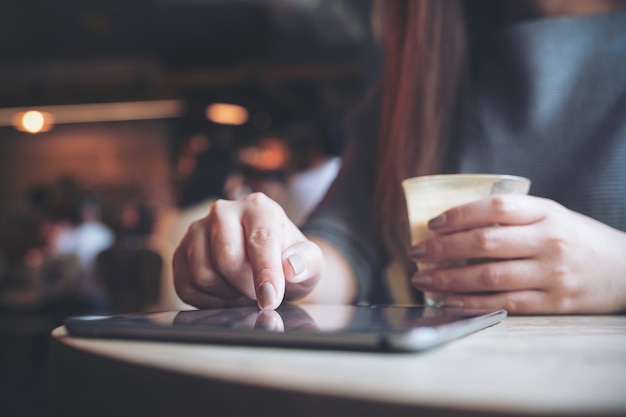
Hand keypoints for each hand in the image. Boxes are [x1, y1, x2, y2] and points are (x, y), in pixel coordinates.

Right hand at [173, 193, 322, 309]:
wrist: (267, 267)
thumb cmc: (289, 264)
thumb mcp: (310, 264)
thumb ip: (308, 262)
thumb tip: (291, 266)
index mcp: (259, 208)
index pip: (259, 241)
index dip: (264, 274)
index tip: (270, 300)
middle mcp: (224, 211)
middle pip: (227, 260)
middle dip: (245, 287)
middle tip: (259, 294)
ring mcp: (198, 229)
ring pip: (203, 275)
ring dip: (226, 295)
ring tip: (242, 291)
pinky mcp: (181, 251)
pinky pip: (186, 286)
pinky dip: (207, 301)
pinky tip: (225, 295)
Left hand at [408, 195, 625, 313]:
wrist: (625, 270)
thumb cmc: (577, 238)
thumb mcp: (551, 214)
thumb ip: (513, 216)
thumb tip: (454, 223)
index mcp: (547, 213)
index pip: (496, 208)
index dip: (459, 214)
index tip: (432, 223)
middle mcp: (549, 241)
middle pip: (485, 243)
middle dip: (442, 249)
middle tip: (416, 252)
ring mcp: (551, 274)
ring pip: (489, 277)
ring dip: (448, 279)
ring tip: (423, 278)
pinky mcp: (552, 303)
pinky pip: (503, 304)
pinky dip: (471, 303)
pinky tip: (449, 300)